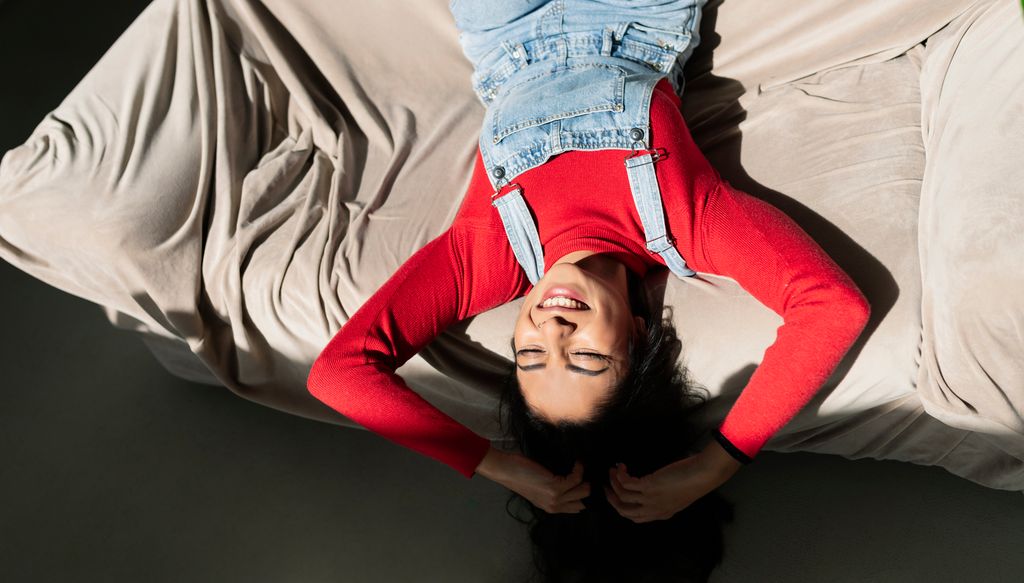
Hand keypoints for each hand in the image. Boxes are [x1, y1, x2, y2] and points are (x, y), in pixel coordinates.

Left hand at [475, 447, 589, 513]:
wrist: (505, 470)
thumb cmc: (520, 474)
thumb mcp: (539, 489)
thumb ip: (555, 491)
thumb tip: (575, 480)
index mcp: (551, 508)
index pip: (578, 508)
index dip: (585, 495)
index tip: (588, 481)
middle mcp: (554, 506)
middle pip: (584, 500)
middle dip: (588, 485)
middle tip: (586, 472)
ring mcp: (555, 498)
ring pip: (584, 490)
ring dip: (584, 476)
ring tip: (579, 466)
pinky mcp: (555, 487)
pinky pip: (576, 478)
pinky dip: (579, 468)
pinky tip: (576, 462)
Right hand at [604, 439, 742, 522]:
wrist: (702, 475)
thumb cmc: (694, 481)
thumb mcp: (678, 496)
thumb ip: (665, 497)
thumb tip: (652, 488)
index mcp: (661, 514)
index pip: (635, 518)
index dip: (622, 508)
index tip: (616, 496)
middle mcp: (653, 509)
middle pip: (623, 510)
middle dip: (611, 498)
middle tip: (606, 486)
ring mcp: (650, 499)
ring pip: (622, 496)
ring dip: (613, 482)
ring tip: (611, 471)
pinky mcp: (648, 486)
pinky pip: (626, 482)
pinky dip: (619, 474)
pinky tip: (620, 466)